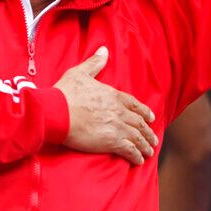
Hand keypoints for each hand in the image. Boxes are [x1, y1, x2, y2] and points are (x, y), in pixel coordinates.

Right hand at [55, 46, 157, 165]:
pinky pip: (129, 150)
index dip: (144, 112)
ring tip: (149, 152)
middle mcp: (119, 111)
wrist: (57, 112)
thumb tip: (104, 49)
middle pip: (139, 123)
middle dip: (148, 132)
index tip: (150, 118)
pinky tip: (139, 160)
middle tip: (153, 139)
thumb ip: (95, 63)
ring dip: (145, 145)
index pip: (134, 104)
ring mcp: (117, 127)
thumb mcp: (80, 73)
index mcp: (113, 95)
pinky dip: (136, 156)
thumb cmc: (66, 93)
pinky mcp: (112, 141)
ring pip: (137, 137)